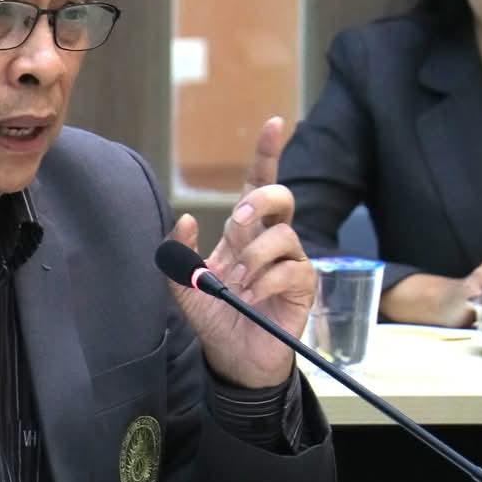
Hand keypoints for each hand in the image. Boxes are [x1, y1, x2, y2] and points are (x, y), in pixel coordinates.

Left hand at [163, 117, 314, 388]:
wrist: (233, 357)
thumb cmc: (214, 315)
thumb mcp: (183, 284)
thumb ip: (178, 251)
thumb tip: (187, 219)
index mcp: (245, 230)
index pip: (259, 182)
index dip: (267, 152)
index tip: (272, 124)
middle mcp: (272, 238)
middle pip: (281, 197)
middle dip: (260, 202)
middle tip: (236, 225)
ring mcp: (291, 260)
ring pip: (283, 235)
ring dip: (254, 257)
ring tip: (238, 284)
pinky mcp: (303, 286)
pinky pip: (292, 269)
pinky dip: (266, 282)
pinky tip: (251, 298)